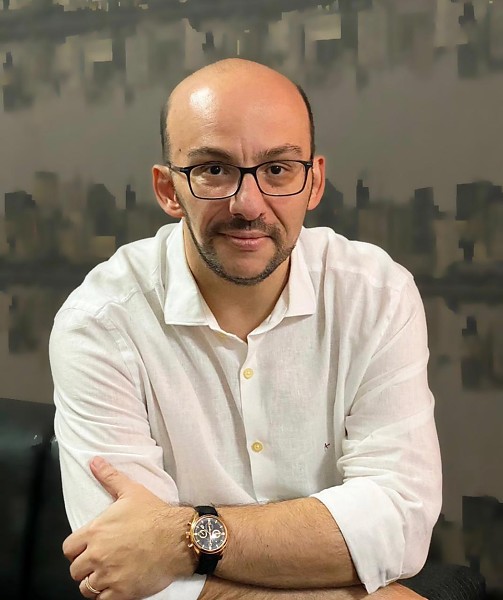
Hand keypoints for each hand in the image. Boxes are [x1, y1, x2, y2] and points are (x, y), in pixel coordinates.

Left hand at [63, 457, 193, 599]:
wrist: (178, 537)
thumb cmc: (155, 515)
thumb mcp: (131, 491)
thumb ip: (109, 477)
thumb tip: (94, 462)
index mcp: (95, 532)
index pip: (69, 549)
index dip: (77, 550)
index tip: (88, 549)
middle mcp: (97, 555)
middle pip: (76, 571)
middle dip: (86, 567)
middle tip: (101, 562)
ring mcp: (108, 575)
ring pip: (87, 588)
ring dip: (95, 583)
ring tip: (108, 575)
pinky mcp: (121, 592)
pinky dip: (106, 597)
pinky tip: (117, 586)